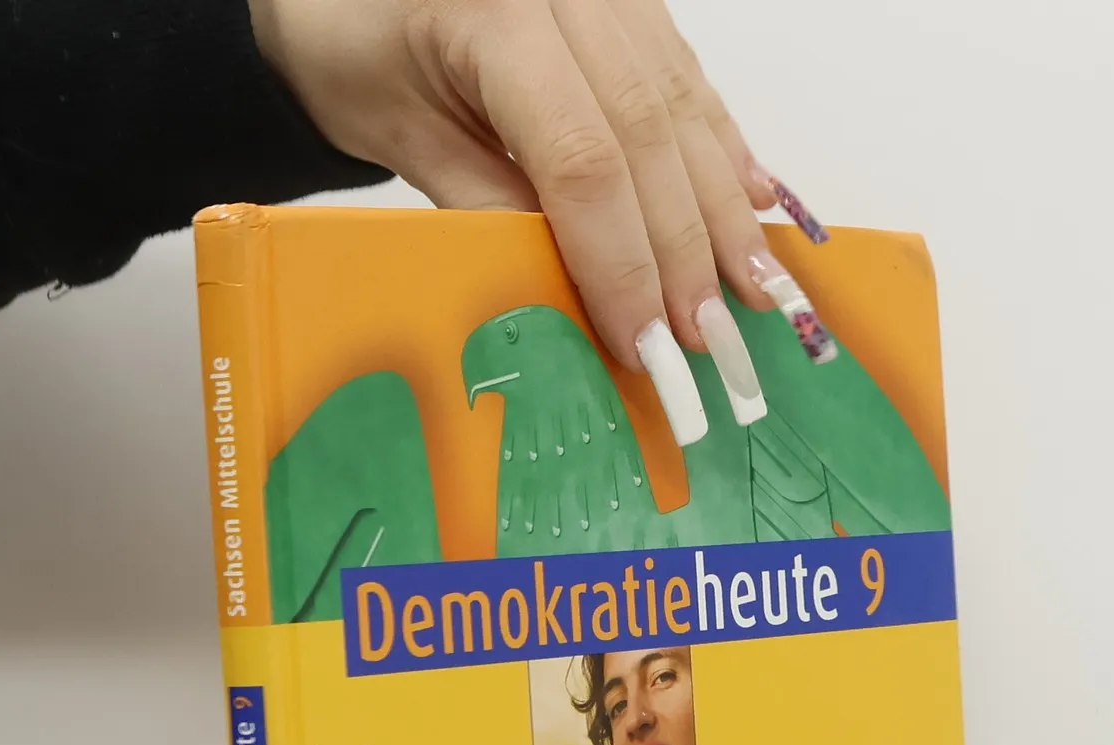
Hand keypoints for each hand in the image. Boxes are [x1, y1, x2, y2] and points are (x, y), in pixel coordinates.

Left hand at [250, 0, 788, 431]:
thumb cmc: (360, 51)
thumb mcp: (407, 141)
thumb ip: (491, 213)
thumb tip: (578, 308)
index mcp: (496, 14)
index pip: (582, 159)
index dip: (621, 261)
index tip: (642, 341)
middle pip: (648, 135)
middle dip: (683, 250)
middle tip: (706, 339)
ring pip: (681, 108)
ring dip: (720, 208)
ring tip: (752, 292)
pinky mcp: (630, 0)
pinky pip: (687, 78)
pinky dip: (721, 150)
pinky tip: (753, 205)